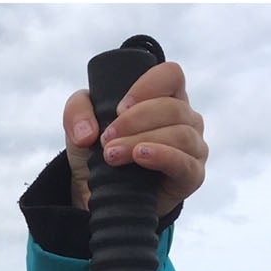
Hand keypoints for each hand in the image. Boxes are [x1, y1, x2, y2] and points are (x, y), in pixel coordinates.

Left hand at [62, 59, 207, 226]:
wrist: (99, 195)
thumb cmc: (98, 152)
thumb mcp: (80, 125)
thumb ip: (76, 112)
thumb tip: (88, 133)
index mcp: (167, 97)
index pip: (171, 75)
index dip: (148, 86)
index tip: (119, 107)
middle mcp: (186, 119)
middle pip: (173, 108)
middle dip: (134, 122)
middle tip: (106, 139)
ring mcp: (193, 148)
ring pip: (180, 134)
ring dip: (141, 141)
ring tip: (112, 155)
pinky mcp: (192, 176)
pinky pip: (186, 163)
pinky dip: (163, 156)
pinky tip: (141, 156)